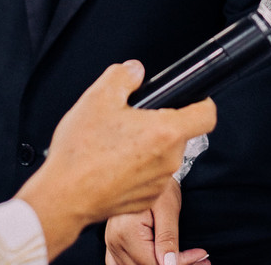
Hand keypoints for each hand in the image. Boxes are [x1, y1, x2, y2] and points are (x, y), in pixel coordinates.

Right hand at [17, 61, 215, 260]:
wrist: (63, 197)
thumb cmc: (81, 152)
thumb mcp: (98, 97)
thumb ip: (123, 75)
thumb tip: (135, 71)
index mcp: (165, 132)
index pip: (207, 115)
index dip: (202, 102)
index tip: (192, 99)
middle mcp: (168, 160)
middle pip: (179, 134)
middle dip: (160, 124)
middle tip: (130, 120)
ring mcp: (158, 183)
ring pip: (163, 155)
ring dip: (147, 147)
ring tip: (115, 144)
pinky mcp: (146, 200)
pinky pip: (150, 176)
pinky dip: (138, 169)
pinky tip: (112, 164)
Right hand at [105, 180, 208, 264]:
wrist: (141, 163)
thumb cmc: (157, 181)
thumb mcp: (168, 206)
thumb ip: (167, 237)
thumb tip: (169, 264)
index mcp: (127, 233)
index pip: (156, 263)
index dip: (181, 263)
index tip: (202, 255)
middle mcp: (114, 241)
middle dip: (177, 264)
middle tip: (202, 259)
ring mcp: (111, 243)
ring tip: (188, 260)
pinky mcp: (112, 242)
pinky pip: (119, 264)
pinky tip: (159, 260)